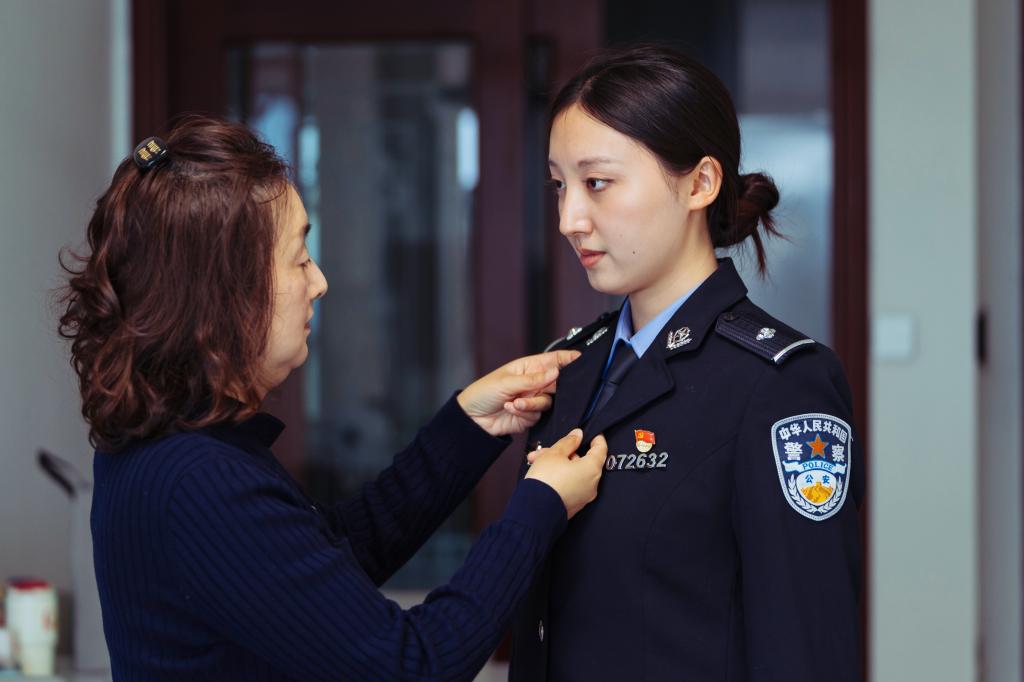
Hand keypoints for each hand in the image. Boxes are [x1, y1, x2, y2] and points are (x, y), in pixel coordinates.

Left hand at [457, 350, 580, 435]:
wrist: (472, 419)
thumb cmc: (482, 392)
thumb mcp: (506, 382)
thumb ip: (533, 379)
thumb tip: (555, 371)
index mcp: (528, 368)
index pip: (553, 360)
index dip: (568, 359)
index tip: (580, 358)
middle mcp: (533, 383)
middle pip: (557, 383)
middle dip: (550, 387)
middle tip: (539, 389)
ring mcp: (532, 399)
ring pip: (548, 402)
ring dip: (531, 403)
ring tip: (514, 402)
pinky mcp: (530, 415)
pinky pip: (538, 414)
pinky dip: (526, 413)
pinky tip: (511, 409)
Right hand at [525, 431, 606, 518]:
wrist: (535, 511)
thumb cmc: (546, 480)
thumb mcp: (554, 454)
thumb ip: (568, 442)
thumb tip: (578, 435)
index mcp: (592, 469)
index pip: (601, 449)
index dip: (596, 438)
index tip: (592, 432)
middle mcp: (592, 484)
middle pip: (582, 461)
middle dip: (563, 453)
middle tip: (546, 450)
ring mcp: (583, 496)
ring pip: (573, 472)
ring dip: (557, 464)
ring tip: (536, 461)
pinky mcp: (574, 504)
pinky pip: (570, 485)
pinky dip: (559, 477)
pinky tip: (541, 473)